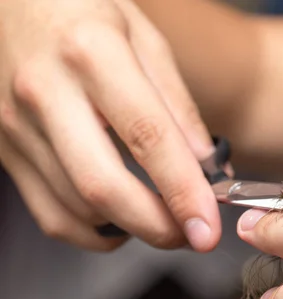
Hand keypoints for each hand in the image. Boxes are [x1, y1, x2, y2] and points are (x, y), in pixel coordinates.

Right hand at [0, 0, 219, 250]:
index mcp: (91, 52)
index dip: (183, 190)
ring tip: (163, 219)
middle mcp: (45, 92)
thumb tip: (208, 166)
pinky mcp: (4, 151)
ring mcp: (15, 125)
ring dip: (130, 229)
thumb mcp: (144, 39)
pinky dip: (92, 232)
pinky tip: (120, 220)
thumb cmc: (81, 11)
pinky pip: (50, 214)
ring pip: (76, 209)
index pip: (147, 136)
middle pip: (103, 186)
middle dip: (156, 226)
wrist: (8, 2)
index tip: (208, 226)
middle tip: (191, 236)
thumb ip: (177, 105)